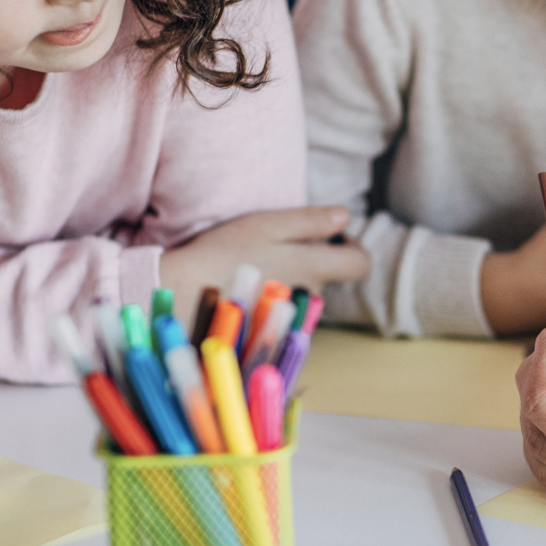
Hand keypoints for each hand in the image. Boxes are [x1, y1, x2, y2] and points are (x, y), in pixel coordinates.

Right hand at [160, 206, 369, 323]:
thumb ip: (311, 221)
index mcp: (314, 268)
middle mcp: (311, 296)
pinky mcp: (277, 330)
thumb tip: (346, 216)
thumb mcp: (267, 224)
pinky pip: (290, 309)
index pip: (361, 264)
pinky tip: (252, 287)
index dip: (354, 247)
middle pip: (332, 275)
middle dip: (317, 257)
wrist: (184, 293)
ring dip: (296, 276)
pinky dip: (278, 296)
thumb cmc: (223, 252)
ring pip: (309, 291)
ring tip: (260, 265)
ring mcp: (295, 316)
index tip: (333, 237)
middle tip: (280, 244)